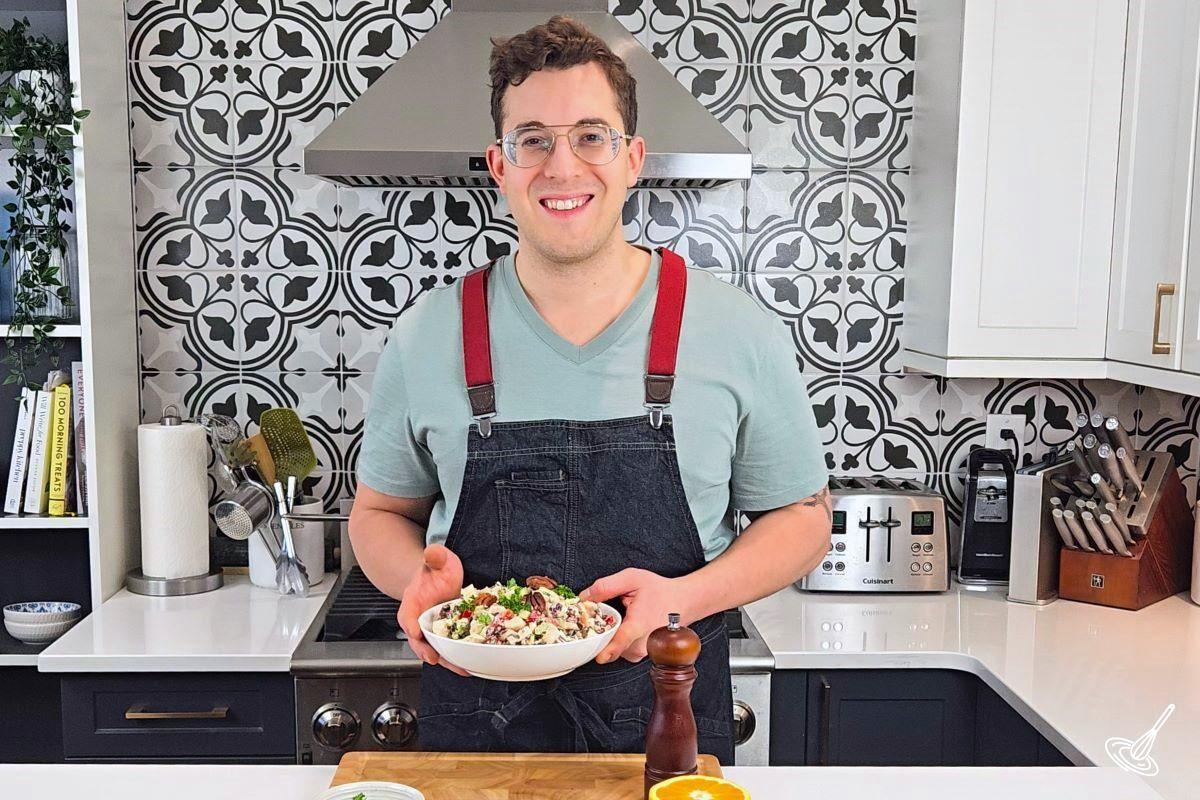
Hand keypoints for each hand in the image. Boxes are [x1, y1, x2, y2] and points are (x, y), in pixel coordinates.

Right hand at [397, 544, 468, 675]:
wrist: (440, 577)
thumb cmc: (436, 570)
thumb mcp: (438, 559)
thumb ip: (435, 556)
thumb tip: (433, 552)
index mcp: (412, 603)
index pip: (407, 616)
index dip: (410, 625)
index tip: (415, 632)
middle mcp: (420, 621)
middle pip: (419, 640)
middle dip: (425, 651)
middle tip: (433, 658)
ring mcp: (434, 631)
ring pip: (436, 650)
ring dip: (447, 661)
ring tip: (461, 669)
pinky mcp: (448, 635)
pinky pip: (451, 650)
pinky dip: (459, 659)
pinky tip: (472, 666)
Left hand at [580, 568, 691, 663]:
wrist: (684, 602)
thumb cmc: (660, 591)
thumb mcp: (633, 579)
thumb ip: (606, 586)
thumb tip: (585, 596)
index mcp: (640, 624)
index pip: (622, 641)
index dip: (608, 649)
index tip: (599, 657)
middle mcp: (643, 643)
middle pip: (611, 646)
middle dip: (601, 634)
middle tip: (602, 616)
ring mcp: (643, 651)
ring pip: (615, 649)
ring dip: (610, 636)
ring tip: (619, 619)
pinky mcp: (641, 655)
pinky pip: (622, 651)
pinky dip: (618, 640)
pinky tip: (624, 626)